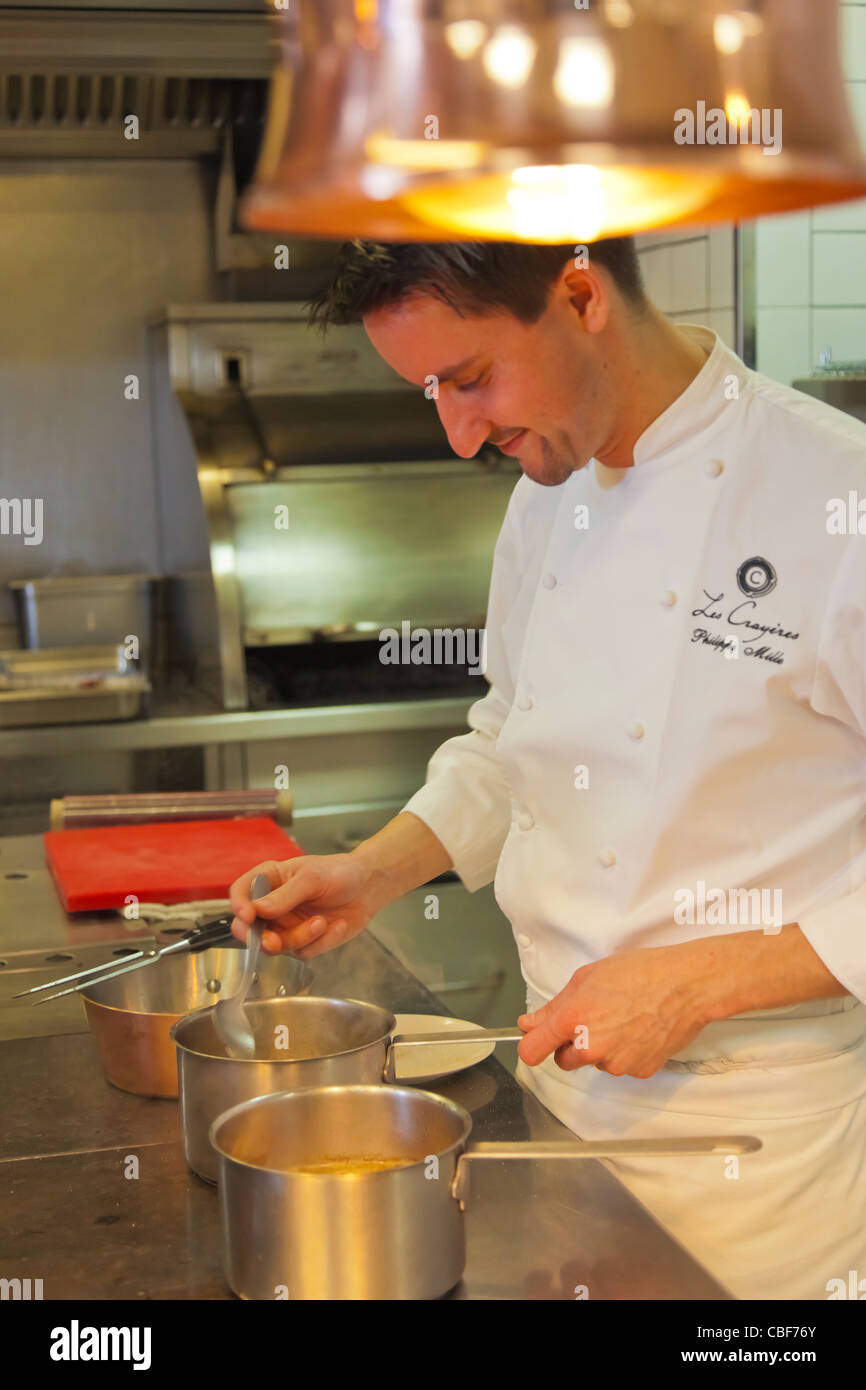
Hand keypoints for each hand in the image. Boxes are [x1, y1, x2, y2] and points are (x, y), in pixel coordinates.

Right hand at [229, 853, 377, 957]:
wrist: (367, 888)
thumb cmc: (339, 873)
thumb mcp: (312, 878)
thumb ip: (285, 895)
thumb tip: (258, 910)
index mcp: (269, 880)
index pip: (241, 892)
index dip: (238, 905)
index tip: (248, 915)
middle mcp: (272, 905)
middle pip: (247, 928)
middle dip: (259, 938)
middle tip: (272, 941)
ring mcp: (285, 926)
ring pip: (276, 945)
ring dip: (299, 937)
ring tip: (321, 922)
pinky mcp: (303, 942)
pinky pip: (302, 953)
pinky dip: (320, 942)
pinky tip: (336, 926)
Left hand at [516, 944, 711, 1078]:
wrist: (686, 984)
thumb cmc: (640, 972)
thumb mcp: (587, 978)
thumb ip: (553, 1007)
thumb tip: (529, 1024)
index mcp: (573, 1019)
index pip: (532, 1052)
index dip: (532, 1046)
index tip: (536, 1040)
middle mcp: (592, 1047)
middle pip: (564, 1061)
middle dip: (571, 1044)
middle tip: (593, 1017)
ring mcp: (617, 1063)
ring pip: (595, 1063)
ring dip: (601, 1047)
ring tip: (623, 1017)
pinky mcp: (639, 1071)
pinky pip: (622, 1066)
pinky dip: (625, 1052)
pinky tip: (639, 1029)